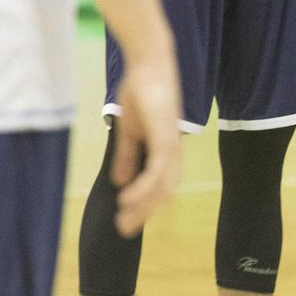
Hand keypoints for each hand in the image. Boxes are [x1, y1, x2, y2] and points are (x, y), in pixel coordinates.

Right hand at [108, 53, 183, 236]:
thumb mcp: (130, 131)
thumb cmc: (141, 92)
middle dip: (144, 213)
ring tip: (123, 219)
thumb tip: (121, 182)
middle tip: (125, 231)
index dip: (145, 206)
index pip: (160, 187)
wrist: (149, 64)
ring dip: (142, 205)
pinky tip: (127, 198)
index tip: (127, 222)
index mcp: (167, 150)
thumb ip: (128, 155)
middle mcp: (174, 151)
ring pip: (162, 186)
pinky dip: (143, 187)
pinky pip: (157, 170)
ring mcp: (172, 145)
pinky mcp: (166, 136)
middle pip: (164, 193)